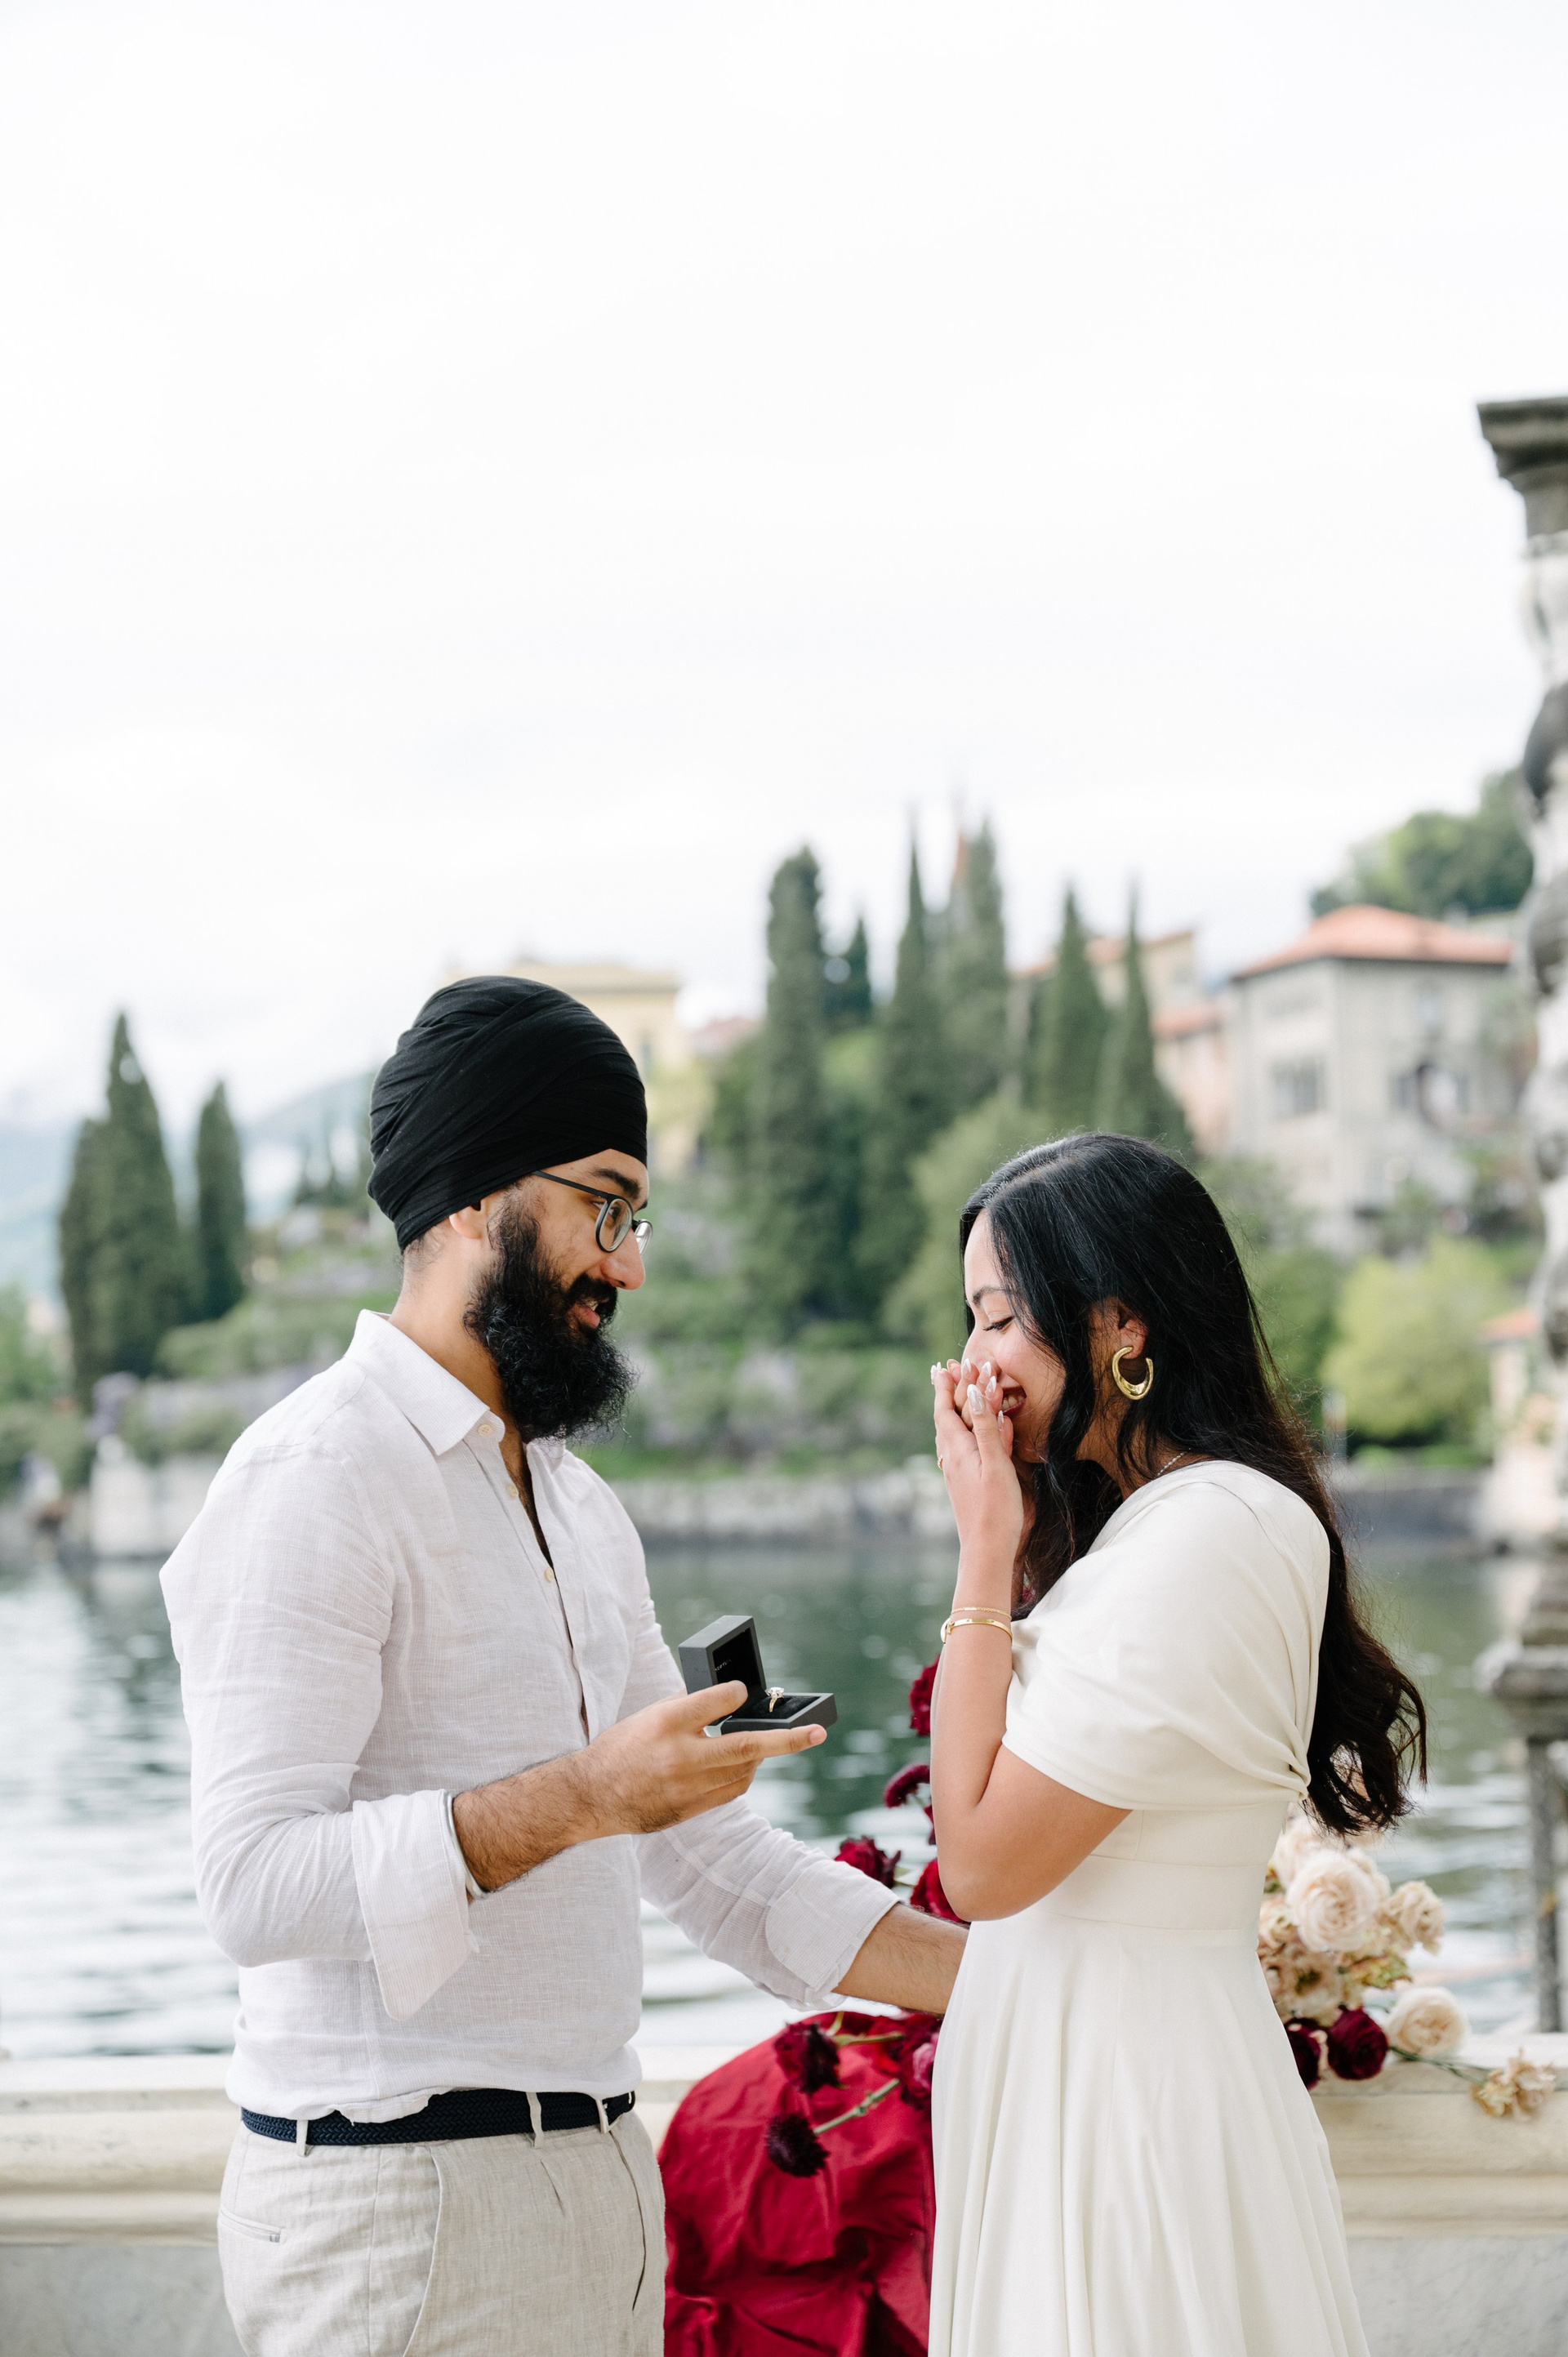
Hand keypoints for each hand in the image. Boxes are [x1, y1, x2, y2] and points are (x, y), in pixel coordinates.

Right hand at [572, 1682, 826, 1839]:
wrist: (591, 1796)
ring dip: (761, 1757)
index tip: (746, 1692)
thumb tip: (730, 1695)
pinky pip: (729, 1792)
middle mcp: (679, 1757)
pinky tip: (744, 1765)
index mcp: (665, 1724)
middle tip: (817, 1732)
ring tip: (765, 1744)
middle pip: (744, 1746)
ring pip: (743, 1773)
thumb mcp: (649, 1715)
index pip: (715, 1703)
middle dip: (787, 1740)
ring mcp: (685, 1788)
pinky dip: (742, 1776)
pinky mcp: (688, 1810)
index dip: (736, 1694)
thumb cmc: (621, 1748)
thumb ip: (690, 1705)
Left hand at [933, 1363, 1024, 1586]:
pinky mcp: (968, 1483)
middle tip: (953, 1370)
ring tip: (963, 1392)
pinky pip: (967, 1448)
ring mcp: (959, 1471)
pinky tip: (982, 1431)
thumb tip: (974, 1390)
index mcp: (957, 1449)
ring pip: (956, 1433)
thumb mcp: (994, 1463)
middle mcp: (953, 1458)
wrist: (987, 1551)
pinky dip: (972, 1430)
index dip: (946, 1386)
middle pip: (948, 1418)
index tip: (946, 1365)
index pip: (945, 1409)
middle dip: (952, 1393)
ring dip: (960, 1410)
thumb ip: (985, 1427)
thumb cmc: (995, 1509)